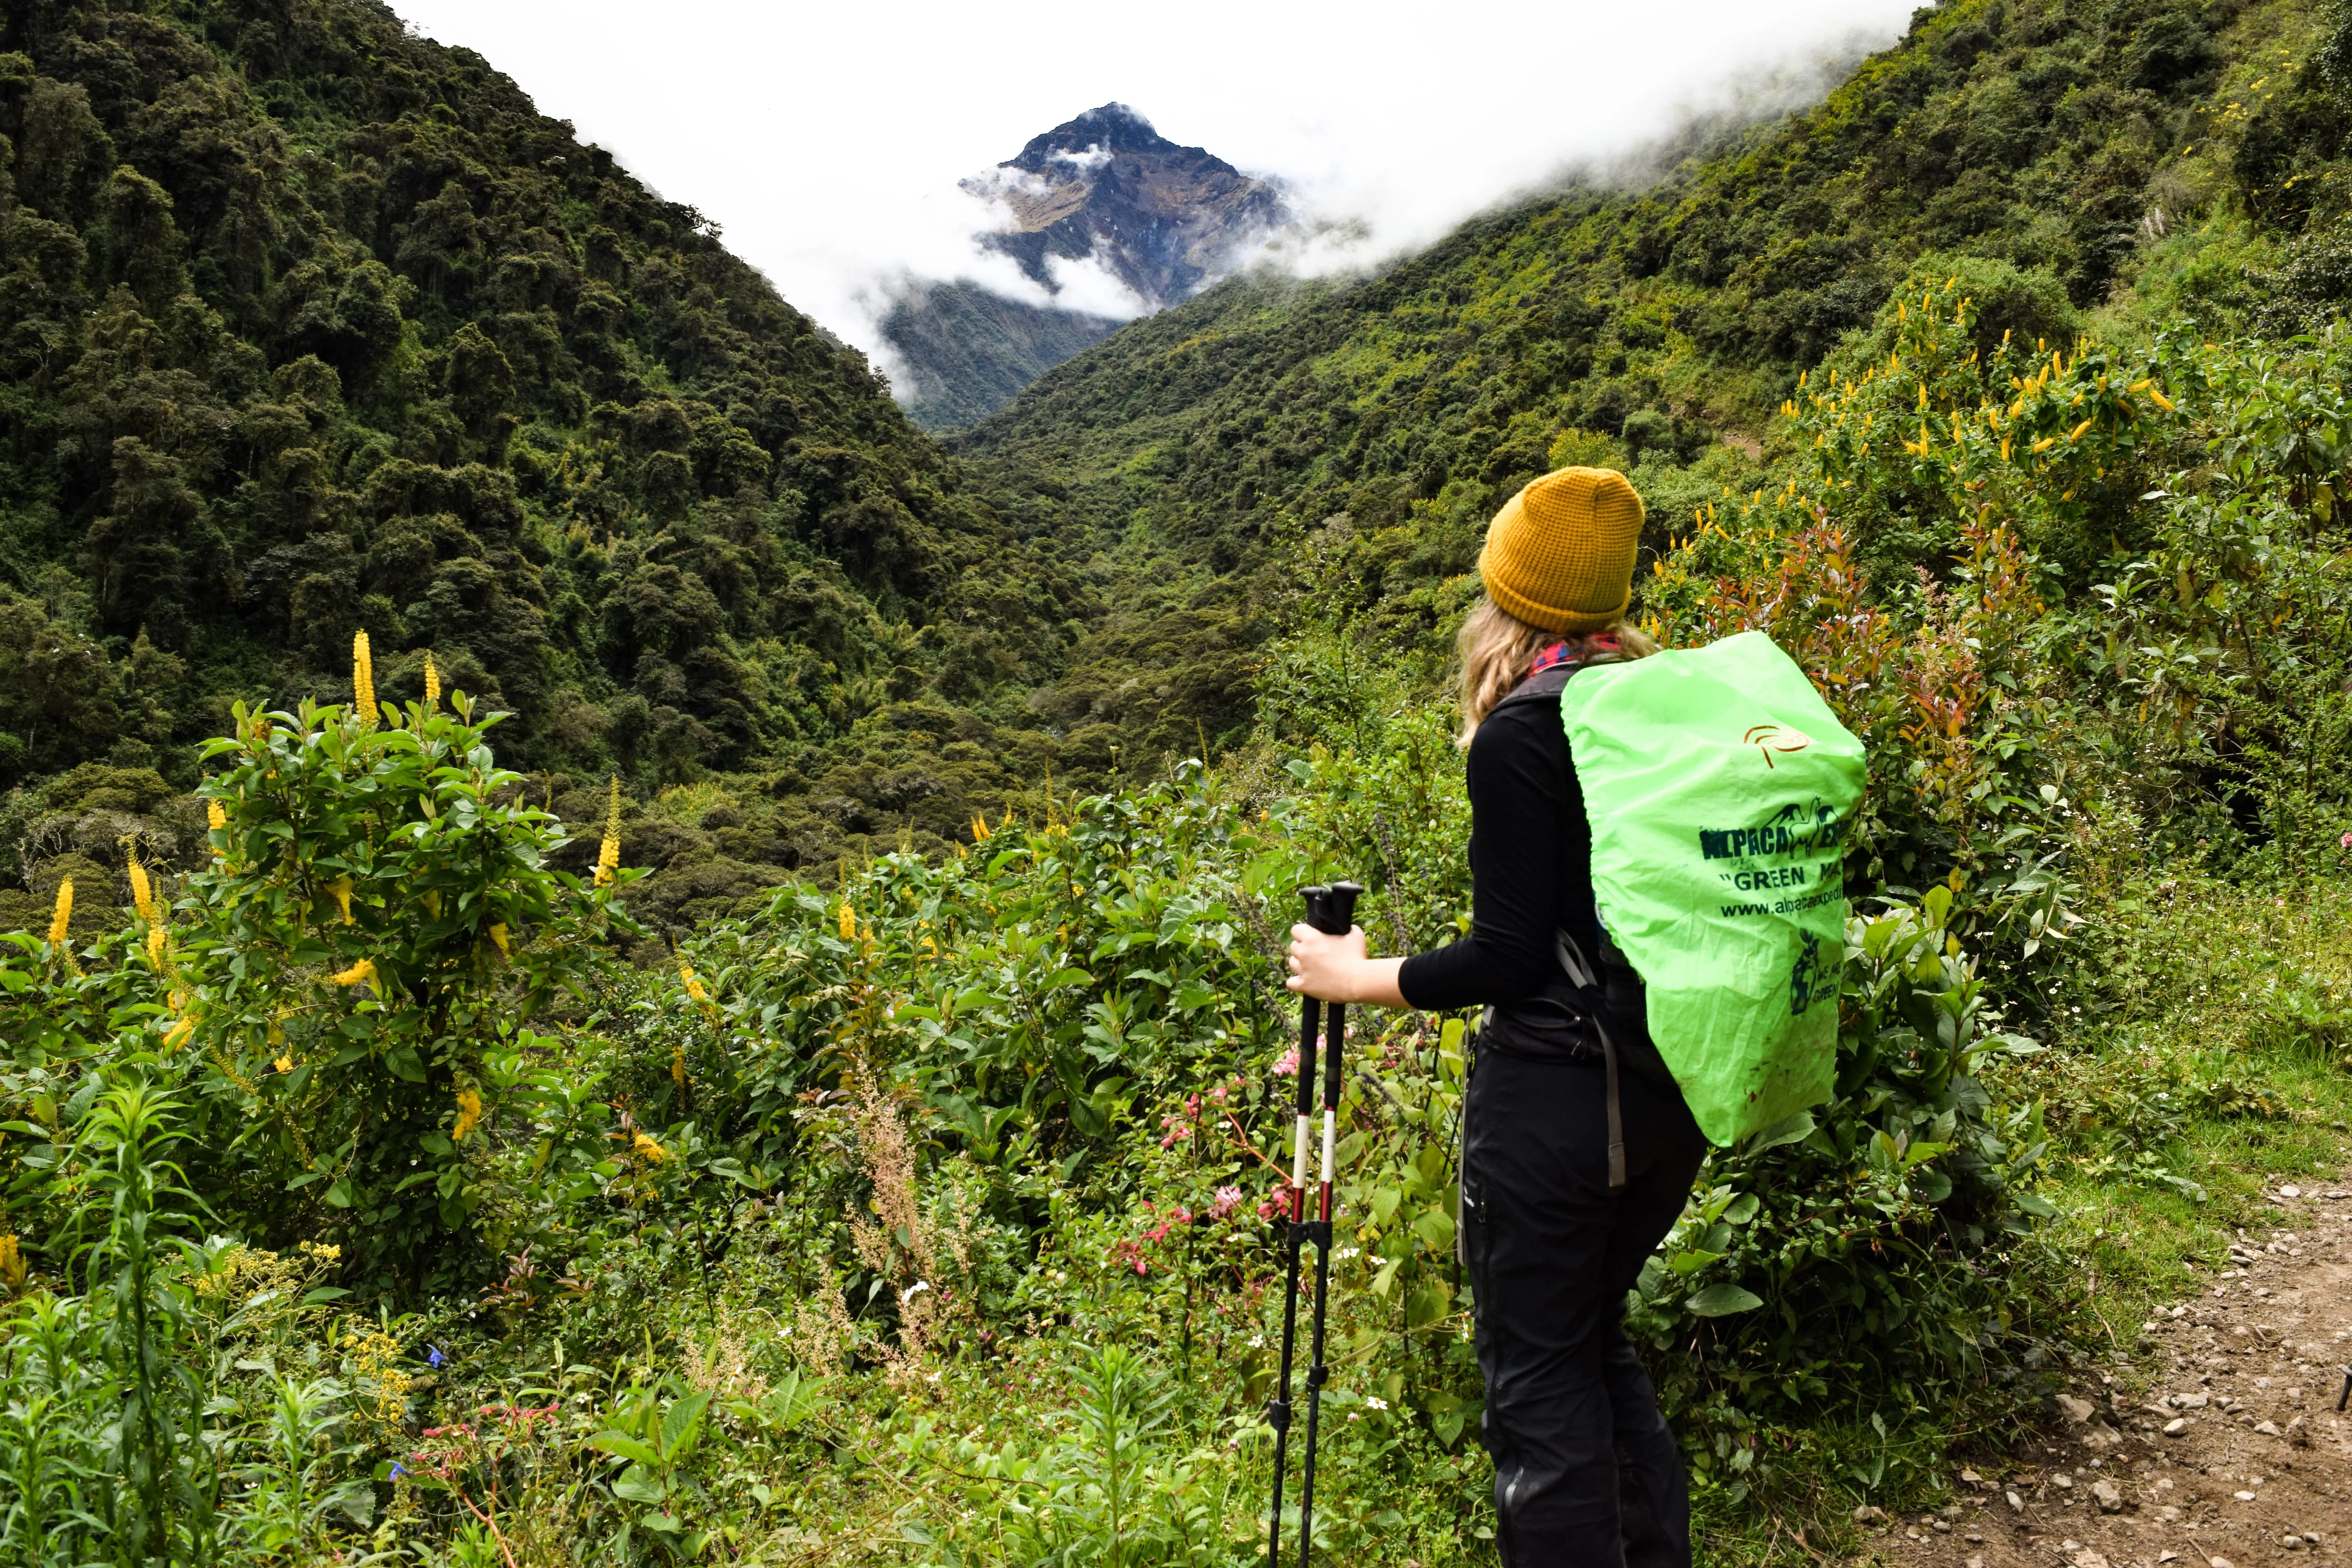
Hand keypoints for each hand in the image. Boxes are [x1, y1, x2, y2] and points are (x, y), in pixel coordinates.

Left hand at [1285, 925, 1407, 1007]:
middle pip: (1294, 947)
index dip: (1303, 933)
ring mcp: (1302, 970)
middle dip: (1303, 949)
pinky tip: (1306, 981)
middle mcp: (1303, 952)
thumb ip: (1347, 928)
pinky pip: (1291, 983)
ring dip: (1300, 964)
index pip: (1296, 930)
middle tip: (1316, 954)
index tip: (1311, 937)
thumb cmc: (1356, 957)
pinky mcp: (1303, 985)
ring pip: (1292, 963)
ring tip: (1314, 968)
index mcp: (1312, 938)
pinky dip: (1297, 982)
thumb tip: (1346, 928)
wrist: (1357, 981)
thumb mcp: (1355, 935)